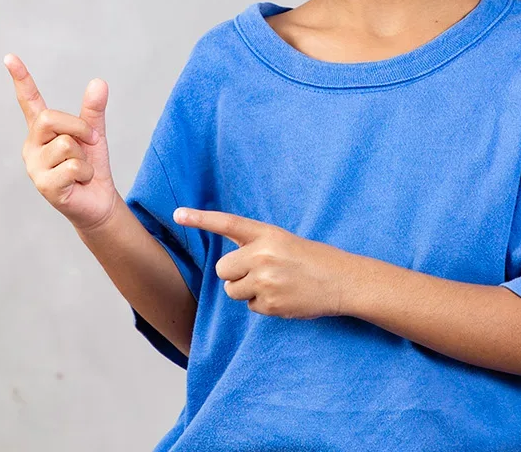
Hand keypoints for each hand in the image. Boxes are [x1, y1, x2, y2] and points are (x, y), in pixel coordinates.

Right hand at [5, 54, 118, 232]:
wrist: (98, 200)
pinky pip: (73, 166)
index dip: (21, 79)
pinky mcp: (44, 185)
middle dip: (78, 127)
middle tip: (91, 141)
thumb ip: (93, 110)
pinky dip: (85, 173)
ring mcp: (34, 167)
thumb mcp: (93, 134)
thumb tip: (98, 81)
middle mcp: (32, 146)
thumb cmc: (90, 166)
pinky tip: (78, 182)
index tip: (9, 57)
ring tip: (81, 169)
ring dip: (84, 156)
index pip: (29, 101)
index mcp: (41, 131)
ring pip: (66, 144)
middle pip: (49, 118)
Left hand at [173, 207, 353, 319]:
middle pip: (223, 269)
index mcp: (267, 234)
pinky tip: (283, 297)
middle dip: (234, 275)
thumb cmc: (313, 260)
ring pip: (232, 290)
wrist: (343, 281)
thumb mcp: (283, 242)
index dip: (200, 219)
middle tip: (258, 274)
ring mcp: (265, 280)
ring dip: (246, 291)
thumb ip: (255, 246)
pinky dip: (263, 305)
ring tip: (274, 285)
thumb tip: (229, 266)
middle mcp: (262, 254)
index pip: (228, 223)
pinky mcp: (269, 303)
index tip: (177, 213)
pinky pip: (250, 306)